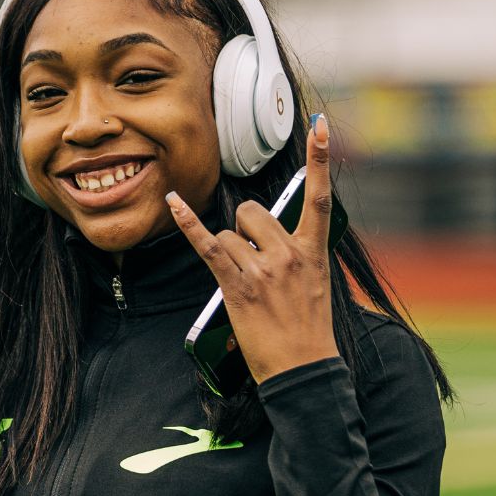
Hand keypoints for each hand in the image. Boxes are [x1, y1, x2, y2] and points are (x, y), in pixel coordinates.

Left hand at [167, 115, 338, 384]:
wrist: (304, 371)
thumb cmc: (308, 333)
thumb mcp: (316, 286)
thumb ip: (299, 256)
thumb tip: (273, 239)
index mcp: (315, 252)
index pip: (320, 196)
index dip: (321, 157)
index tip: (321, 123)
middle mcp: (290, 253)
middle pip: (254, 212)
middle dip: (245, 229)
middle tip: (252, 262)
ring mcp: (264, 268)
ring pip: (231, 232)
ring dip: (228, 251)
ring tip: (243, 285)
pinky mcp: (238, 285)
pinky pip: (208, 244)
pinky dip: (189, 224)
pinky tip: (174, 203)